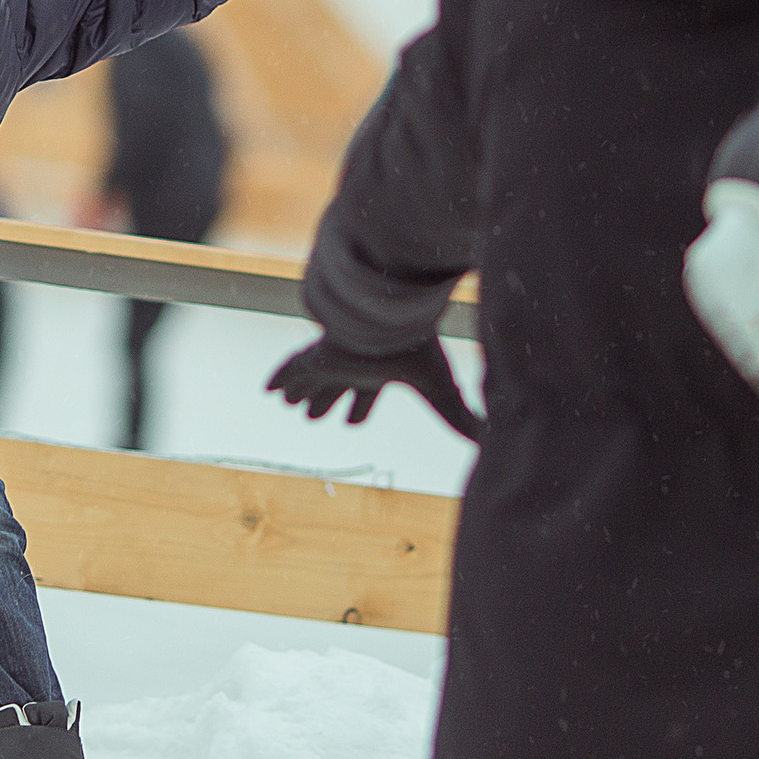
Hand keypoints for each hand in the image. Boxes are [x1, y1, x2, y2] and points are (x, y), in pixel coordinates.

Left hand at [266, 334, 481, 441]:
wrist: (393, 314)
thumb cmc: (415, 349)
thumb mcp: (440, 390)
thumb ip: (459, 417)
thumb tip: (490, 443)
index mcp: (382, 372)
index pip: (369, 394)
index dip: (360, 408)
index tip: (352, 421)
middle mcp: (356, 364)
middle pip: (338, 387)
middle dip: (327, 402)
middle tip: (314, 417)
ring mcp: (333, 358)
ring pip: (314, 380)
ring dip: (303, 393)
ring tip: (289, 403)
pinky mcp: (314, 354)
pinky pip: (291, 368)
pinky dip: (280, 378)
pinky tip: (268, 387)